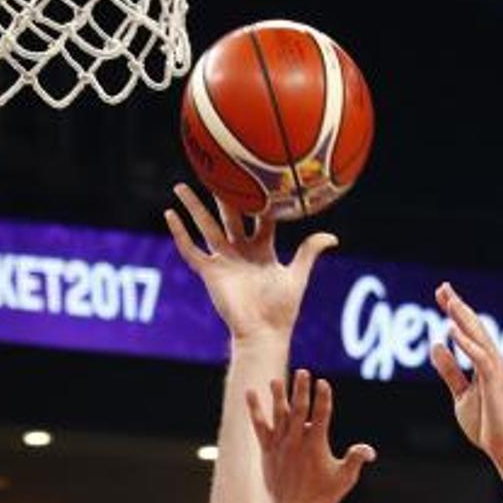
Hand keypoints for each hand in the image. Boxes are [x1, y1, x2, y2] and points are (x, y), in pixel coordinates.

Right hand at [165, 183, 335, 342]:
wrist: (264, 332)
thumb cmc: (282, 309)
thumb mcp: (298, 275)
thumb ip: (309, 252)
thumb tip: (333, 237)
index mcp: (262, 250)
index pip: (259, 218)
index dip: (258, 199)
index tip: (255, 176)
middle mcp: (240, 251)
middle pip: (228, 216)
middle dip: (220, 195)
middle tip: (215, 170)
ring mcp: (223, 261)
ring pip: (205, 227)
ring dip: (192, 207)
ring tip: (180, 185)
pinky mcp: (209, 273)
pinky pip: (190, 250)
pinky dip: (179, 233)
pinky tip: (169, 215)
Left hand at [247, 369, 374, 502]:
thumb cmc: (322, 497)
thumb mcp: (344, 479)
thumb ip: (355, 460)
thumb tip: (369, 450)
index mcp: (316, 444)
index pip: (321, 414)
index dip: (323, 397)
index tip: (323, 383)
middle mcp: (296, 441)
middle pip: (299, 409)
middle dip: (301, 389)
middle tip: (303, 372)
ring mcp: (280, 445)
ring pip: (278, 414)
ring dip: (278, 395)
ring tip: (276, 380)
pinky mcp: (267, 450)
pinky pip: (259, 425)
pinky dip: (255, 409)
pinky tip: (250, 393)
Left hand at [430, 282, 502, 466]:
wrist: (502, 447)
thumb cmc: (485, 424)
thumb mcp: (460, 394)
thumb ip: (449, 370)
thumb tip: (436, 345)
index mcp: (485, 363)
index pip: (469, 332)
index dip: (455, 313)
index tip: (442, 296)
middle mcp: (493, 361)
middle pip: (474, 327)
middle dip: (458, 307)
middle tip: (443, 287)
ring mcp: (496, 369)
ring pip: (478, 336)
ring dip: (463, 318)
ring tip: (448, 300)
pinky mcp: (495, 381)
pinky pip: (479, 357)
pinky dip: (466, 342)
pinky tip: (451, 329)